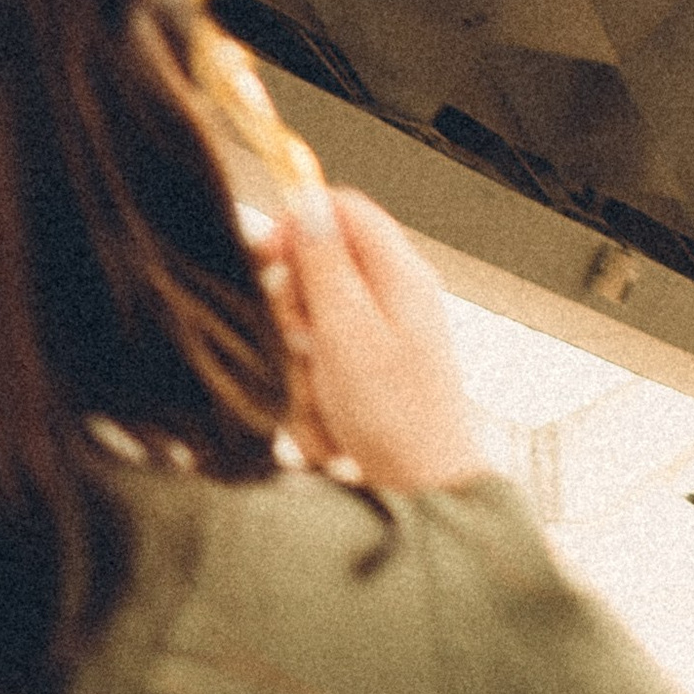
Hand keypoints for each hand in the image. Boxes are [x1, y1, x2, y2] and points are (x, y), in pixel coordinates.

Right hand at [266, 186, 484, 491]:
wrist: (424, 495)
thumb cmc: (395, 418)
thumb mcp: (348, 331)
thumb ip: (325, 262)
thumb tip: (307, 197)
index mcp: (400, 275)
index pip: (342, 208)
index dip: (299, 224)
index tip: (269, 260)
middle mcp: (395, 301)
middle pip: (319, 269)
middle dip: (295, 311)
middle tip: (303, 345)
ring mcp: (384, 342)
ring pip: (312, 328)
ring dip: (302, 369)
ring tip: (325, 403)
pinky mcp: (370, 381)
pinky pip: (323, 372)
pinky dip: (317, 399)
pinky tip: (334, 429)